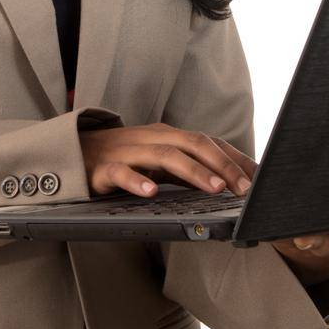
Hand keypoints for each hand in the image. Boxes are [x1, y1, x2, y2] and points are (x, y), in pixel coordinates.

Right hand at [78, 123, 257, 198]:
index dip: (235, 158)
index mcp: (167, 135)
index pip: (208, 142)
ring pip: (165, 156)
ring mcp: (127, 152)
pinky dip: (137, 181)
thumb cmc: (121, 159)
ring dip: (193, 171)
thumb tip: (225, 183)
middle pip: (193, 144)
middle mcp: (151, 138)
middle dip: (222, 165)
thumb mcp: (158, 161)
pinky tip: (151, 192)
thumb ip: (187, 170)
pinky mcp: (102, 169)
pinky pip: (121, 173)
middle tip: (243, 188)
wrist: (70, 152)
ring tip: (213, 187)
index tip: (258, 178)